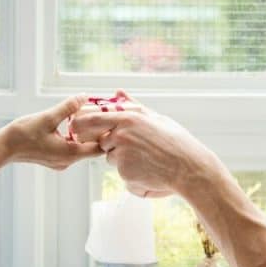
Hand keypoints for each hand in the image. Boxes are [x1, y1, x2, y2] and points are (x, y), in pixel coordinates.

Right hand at [0, 95, 102, 169]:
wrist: (2, 149)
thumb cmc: (22, 135)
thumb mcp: (47, 117)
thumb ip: (67, 107)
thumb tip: (83, 97)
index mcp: (70, 153)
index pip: (99, 148)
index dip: (106, 134)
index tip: (107, 120)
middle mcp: (67, 161)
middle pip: (91, 148)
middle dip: (96, 132)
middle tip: (99, 114)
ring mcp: (60, 162)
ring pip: (80, 148)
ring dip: (84, 134)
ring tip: (87, 117)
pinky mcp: (53, 159)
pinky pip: (70, 149)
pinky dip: (74, 138)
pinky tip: (70, 125)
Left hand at [70, 99, 220, 197]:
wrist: (189, 169)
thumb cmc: (176, 141)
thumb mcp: (156, 118)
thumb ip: (133, 105)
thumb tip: (118, 91)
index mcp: (127, 119)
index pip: (92, 119)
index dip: (81, 124)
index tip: (76, 127)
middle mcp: (121, 136)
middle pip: (103, 142)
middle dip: (113, 146)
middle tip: (138, 148)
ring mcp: (122, 157)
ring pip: (113, 159)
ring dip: (124, 160)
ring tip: (148, 159)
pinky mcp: (125, 175)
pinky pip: (122, 174)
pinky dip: (132, 174)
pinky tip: (150, 171)